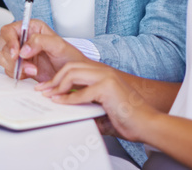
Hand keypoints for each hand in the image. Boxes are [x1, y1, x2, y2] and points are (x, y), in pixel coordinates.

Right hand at [0, 19, 86, 81]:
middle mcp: (24, 40)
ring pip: (6, 59)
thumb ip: (39, 41)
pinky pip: (10, 70)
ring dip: (17, 68)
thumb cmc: (70, 57)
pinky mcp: (22, 67)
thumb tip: (23, 49)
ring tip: (33, 71)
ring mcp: (22, 54)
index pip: (10, 30)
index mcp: (31, 28)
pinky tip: (30, 74)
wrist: (72, 77)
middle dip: (14, 59)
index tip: (16, 53)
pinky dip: (18, 74)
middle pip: (5, 46)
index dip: (9, 41)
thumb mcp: (58, 45)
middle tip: (28, 66)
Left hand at [40, 61, 158, 141]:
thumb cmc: (129, 118)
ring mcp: (106, 77)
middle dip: (53, 80)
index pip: (73, 68)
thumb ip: (87, 107)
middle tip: (43, 90)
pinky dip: (69, 98)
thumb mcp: (102, 109)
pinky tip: (61, 103)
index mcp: (102, 73)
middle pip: (70, 67)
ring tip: (50, 96)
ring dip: (58, 86)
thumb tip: (69, 112)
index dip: (57, 78)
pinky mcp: (107, 87)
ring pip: (73, 73)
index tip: (46, 88)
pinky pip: (82, 92)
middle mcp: (104, 71)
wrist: (148, 124)